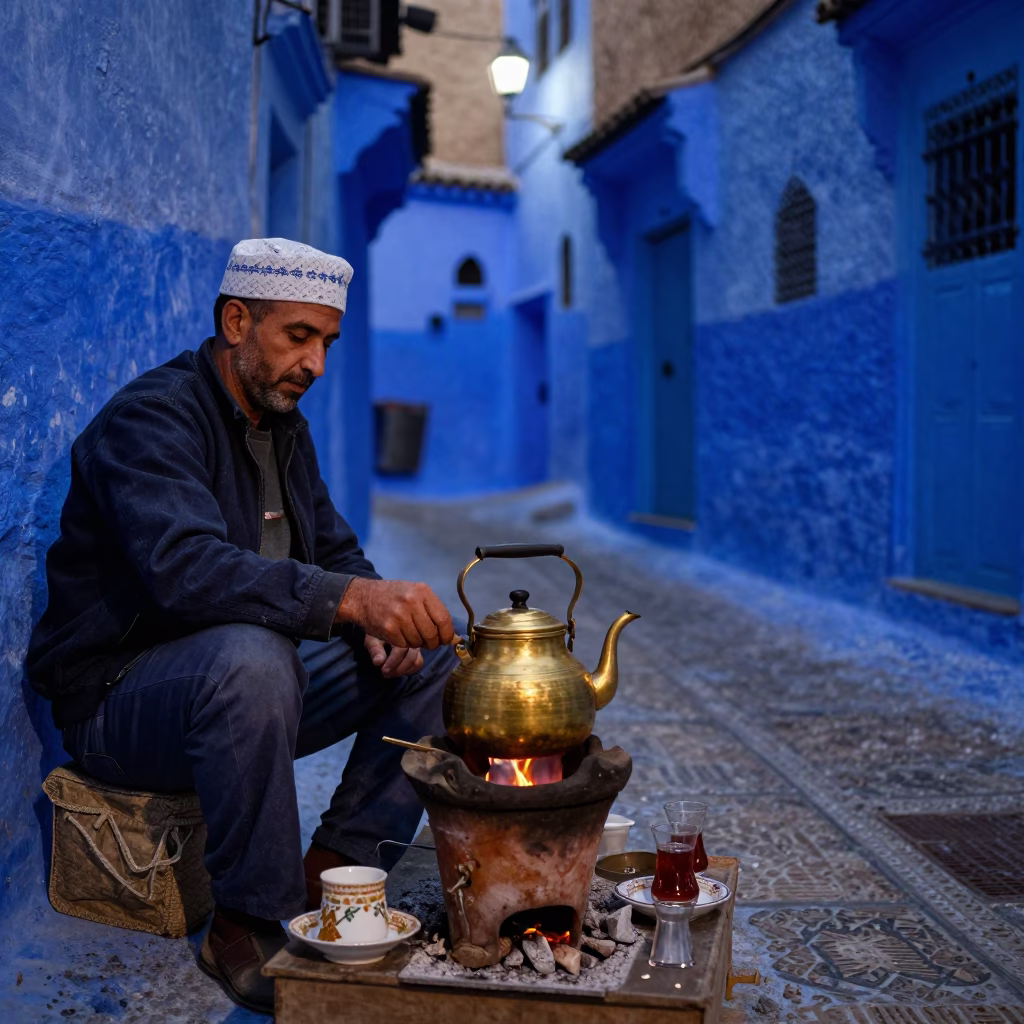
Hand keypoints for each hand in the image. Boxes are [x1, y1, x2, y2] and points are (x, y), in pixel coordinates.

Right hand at [336, 577, 454, 648]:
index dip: (447, 634)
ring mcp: (399, 616)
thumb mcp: (415, 593)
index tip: (446, 640)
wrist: (363, 597)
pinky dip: (404, 644)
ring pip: (418, 641)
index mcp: (422, 591)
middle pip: (432, 633)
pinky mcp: (388, 629)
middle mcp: (411, 602)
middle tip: (429, 642)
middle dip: (433, 643)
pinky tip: (399, 634)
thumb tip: (454, 637)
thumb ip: (434, 610)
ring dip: (417, 643)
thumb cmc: (394, 595)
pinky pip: (404, 645)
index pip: (444, 618)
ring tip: (411, 634)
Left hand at [364, 635, 423, 677]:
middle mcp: (413, 637)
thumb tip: (378, 662)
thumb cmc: (378, 633)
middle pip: (411, 658)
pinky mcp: (419, 651)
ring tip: (391, 673)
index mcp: (401, 632)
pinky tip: (398, 671)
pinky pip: (419, 663)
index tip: (383, 670)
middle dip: (398, 669)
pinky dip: (409, 670)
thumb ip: (375, 649)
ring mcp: (418, 644)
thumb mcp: (372, 639)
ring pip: (417, 662)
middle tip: (386, 674)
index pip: (401, 650)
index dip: (393, 662)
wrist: (385, 626)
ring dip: (404, 671)